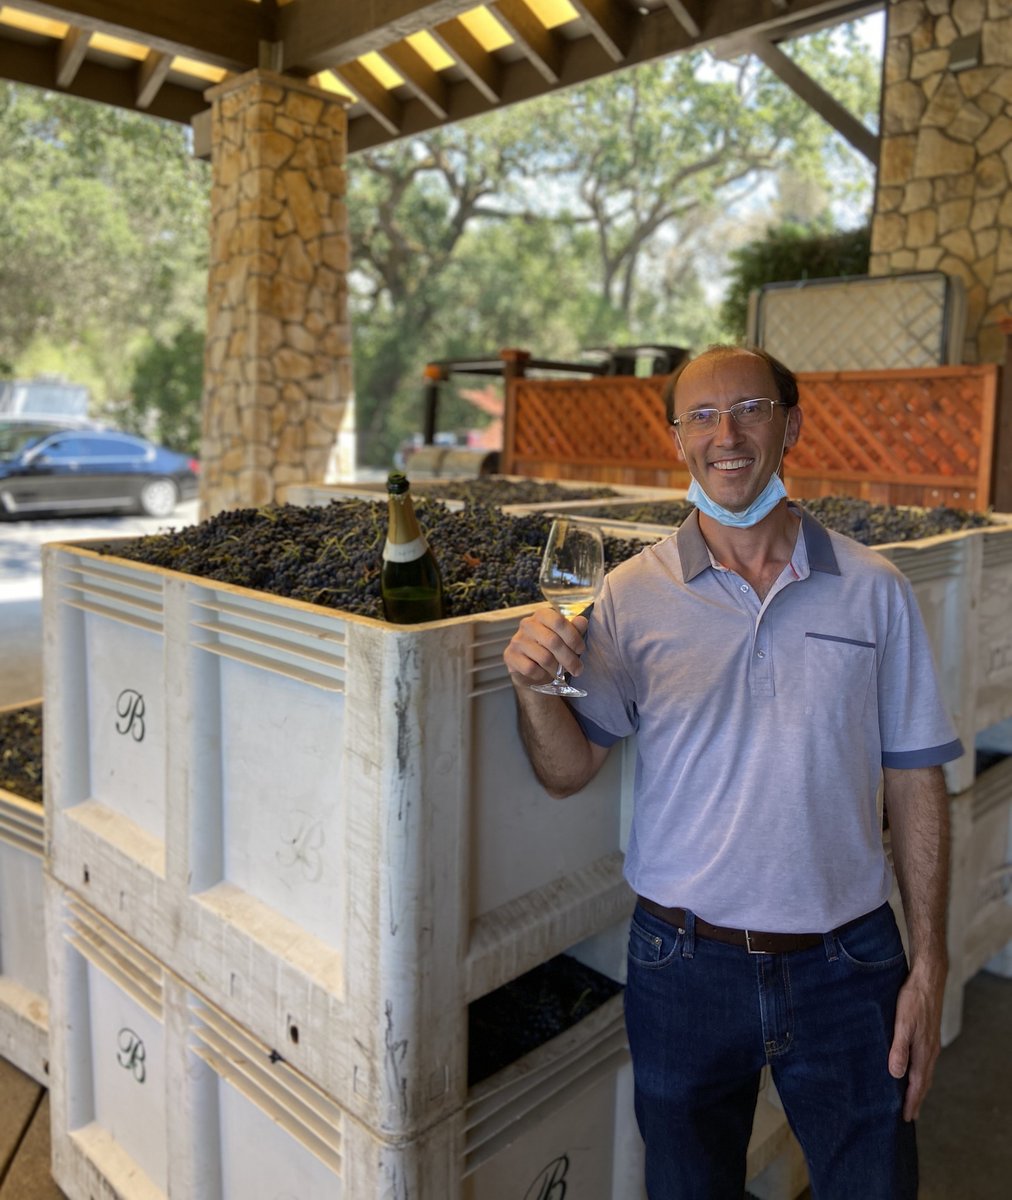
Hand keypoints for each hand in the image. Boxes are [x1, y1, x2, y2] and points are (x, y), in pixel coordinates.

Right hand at [503, 607, 589, 687]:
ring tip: (561, 674)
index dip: (573, 637)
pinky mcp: (510, 656)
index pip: (559, 622)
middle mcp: (527, 624)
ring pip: (544, 657)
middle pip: (553, 641)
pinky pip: (531, 669)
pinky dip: (541, 674)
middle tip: (578, 669)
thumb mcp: (566, 639)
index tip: (581, 650)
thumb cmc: (551, 650)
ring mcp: (517, 640)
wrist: (531, 669)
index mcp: (542, 615)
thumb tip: (582, 621)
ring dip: (556, 669)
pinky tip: (543, 674)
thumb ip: (575, 629)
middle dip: (569, 658)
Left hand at [888, 961, 944, 1120]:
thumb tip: (896, 1074)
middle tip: (909, 1115)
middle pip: (924, 1082)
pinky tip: (912, 1069)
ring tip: (911, 1098)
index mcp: (924, 1052)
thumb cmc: (913, 1000)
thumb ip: (899, 1049)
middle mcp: (930, 1051)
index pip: (917, 1085)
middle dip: (915, 1099)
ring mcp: (931, 1043)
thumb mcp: (902, 1024)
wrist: (928, 979)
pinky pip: (924, 1061)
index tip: (906, 1118)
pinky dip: (919, 1072)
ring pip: (925, 1072)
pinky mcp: (928, 1034)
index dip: (911, 1102)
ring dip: (918, 1087)